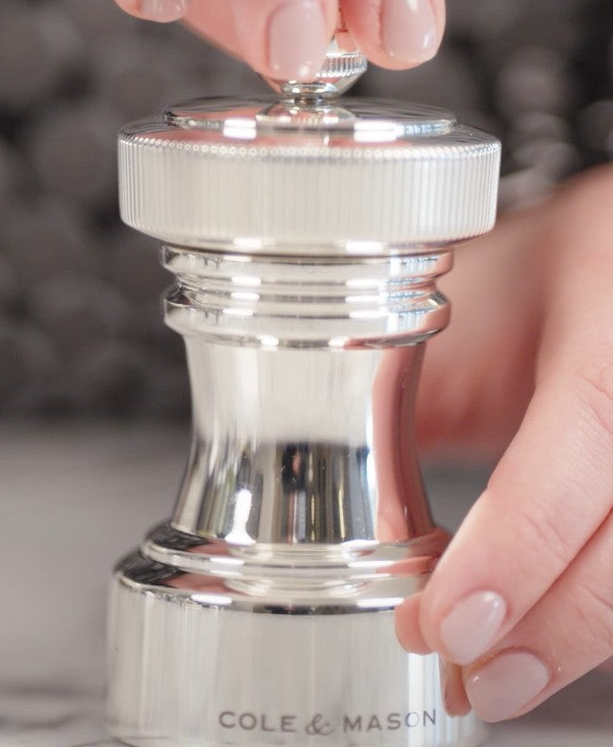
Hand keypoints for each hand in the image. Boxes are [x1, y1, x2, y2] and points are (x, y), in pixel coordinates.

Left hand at [398, 165, 612, 720]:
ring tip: (492, 679)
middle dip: (546, 624)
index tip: (447, 620)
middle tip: (461, 670)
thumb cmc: (533, 278)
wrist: (607, 262)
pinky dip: (587, 616)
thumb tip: (355, 507)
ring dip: (568, 638)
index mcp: (606, 323)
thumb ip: (407, 398)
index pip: (578, 442)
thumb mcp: (456, 314)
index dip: (517, 544)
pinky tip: (537, 644)